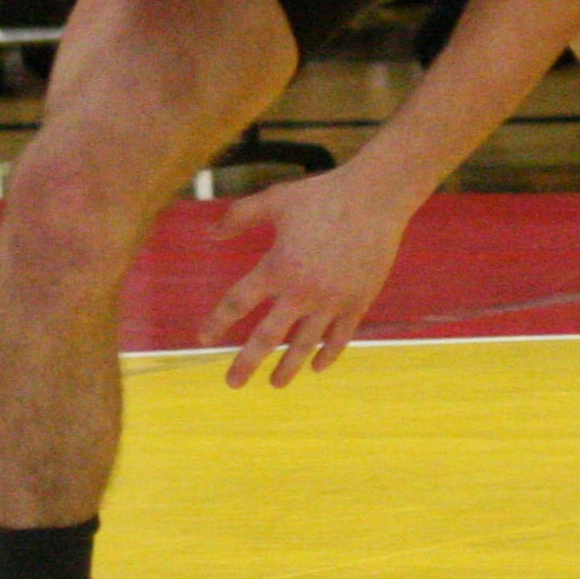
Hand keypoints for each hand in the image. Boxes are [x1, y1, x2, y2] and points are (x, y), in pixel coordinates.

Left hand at [198, 166, 409, 389]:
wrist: (377, 197)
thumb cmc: (322, 195)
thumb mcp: (275, 199)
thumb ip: (239, 217)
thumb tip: (210, 234)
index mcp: (277, 267)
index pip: (237, 303)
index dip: (217, 322)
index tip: (203, 339)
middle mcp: (302, 291)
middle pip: (267, 337)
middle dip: (246, 363)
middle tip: (232, 383)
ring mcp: (332, 300)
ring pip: (305, 345)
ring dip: (288, 368)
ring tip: (275, 384)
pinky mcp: (358, 301)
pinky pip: (340, 338)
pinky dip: (327, 355)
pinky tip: (316, 367)